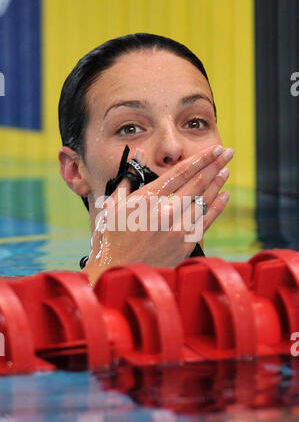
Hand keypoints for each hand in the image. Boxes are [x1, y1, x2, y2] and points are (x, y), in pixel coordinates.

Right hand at [83, 144, 232, 285]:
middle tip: (227, 152)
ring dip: (217, 183)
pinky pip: (205, 222)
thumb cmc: (110, 238)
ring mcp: (177, 230)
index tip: (213, 149)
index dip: (200, 159)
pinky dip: (216, 207)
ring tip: (226, 169)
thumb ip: (128, 177)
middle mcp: (166, 212)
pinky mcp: (184, 246)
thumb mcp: (112, 204)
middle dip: (214, 165)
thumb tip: (139, 153)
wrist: (117, 272)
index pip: (181, 173)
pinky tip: (224, 196)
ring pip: (203, 201)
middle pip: (197, 183)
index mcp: (147, 199)